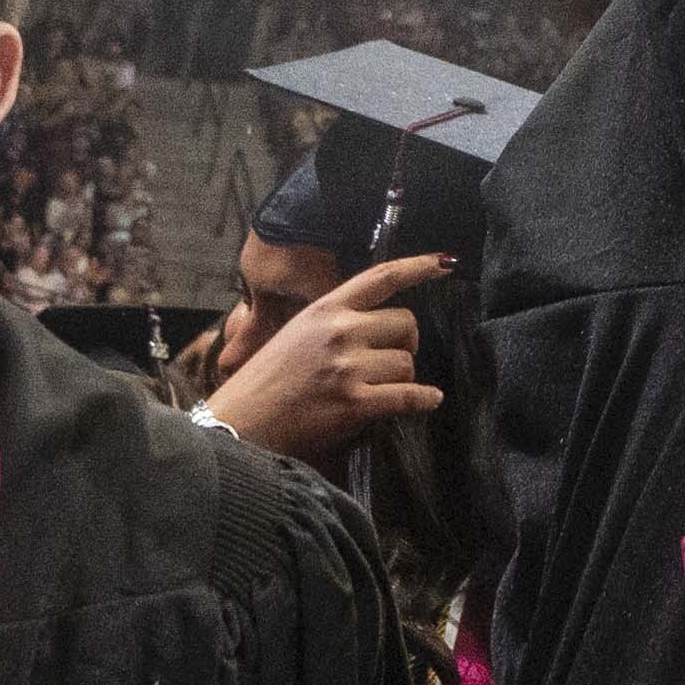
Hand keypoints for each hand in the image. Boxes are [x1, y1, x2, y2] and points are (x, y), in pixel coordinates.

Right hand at [208, 257, 450, 466]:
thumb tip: (379, 327)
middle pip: (405, 323)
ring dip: (402, 377)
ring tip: (380, 388)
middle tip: (392, 359)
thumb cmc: (266, 381)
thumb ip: (335, 324)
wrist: (239, 422)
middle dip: (406, 342)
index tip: (445, 262)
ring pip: (406, 362)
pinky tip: (428, 399)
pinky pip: (408, 396)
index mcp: (325, 310)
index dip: (418, 266)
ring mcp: (347, 367)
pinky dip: (423, 399)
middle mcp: (339, 332)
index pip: (381, 278)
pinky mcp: (354, 403)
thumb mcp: (296, 334)